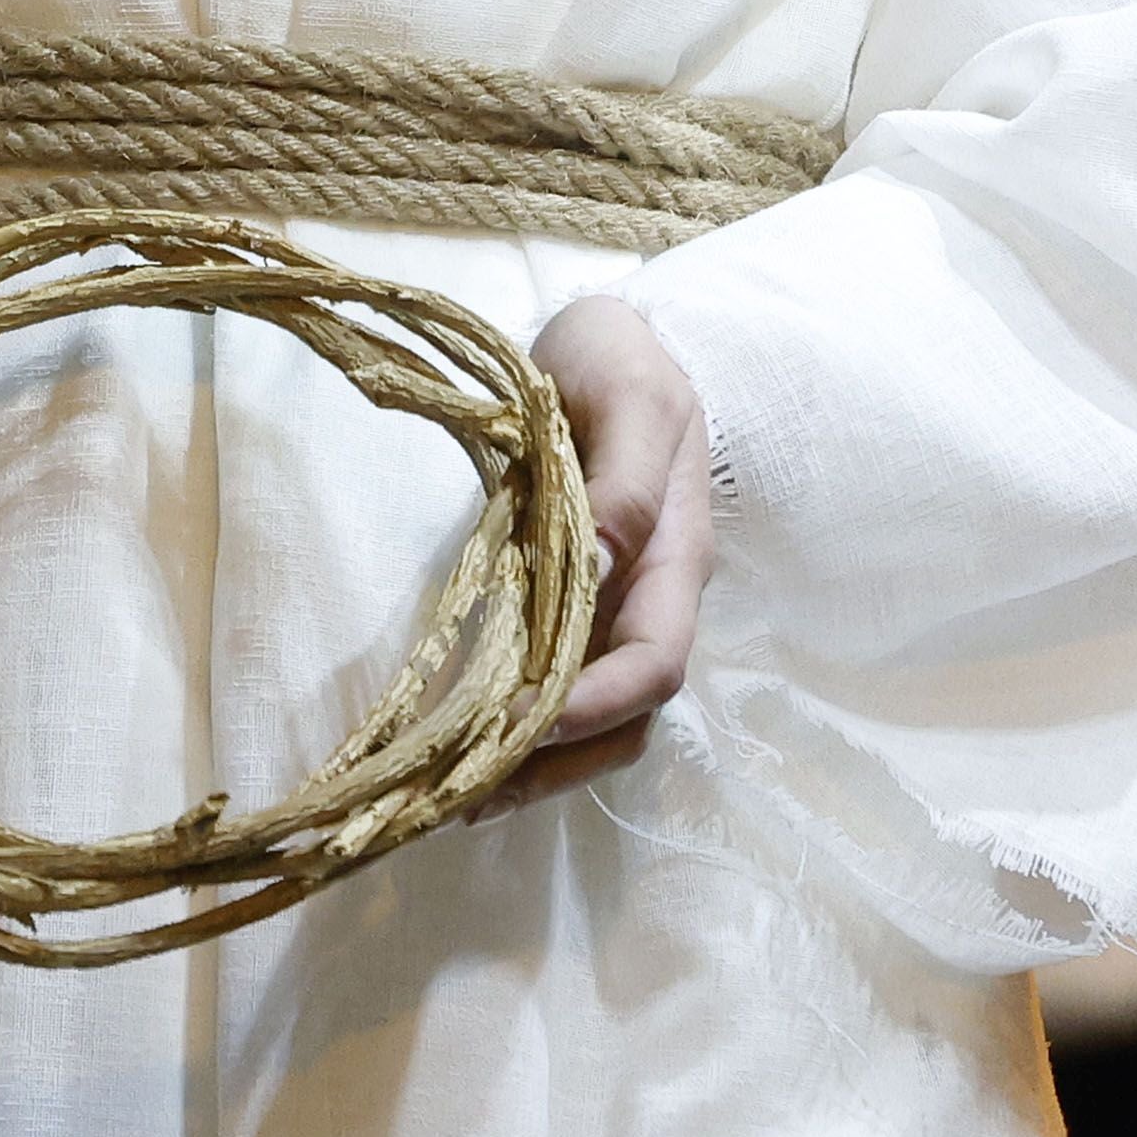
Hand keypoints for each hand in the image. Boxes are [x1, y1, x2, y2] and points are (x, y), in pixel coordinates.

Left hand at [495, 295, 710, 809]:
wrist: (608, 343)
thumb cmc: (621, 361)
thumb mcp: (631, 396)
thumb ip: (626, 478)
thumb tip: (604, 562)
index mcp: (676, 556)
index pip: (656, 664)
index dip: (598, 707)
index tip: (524, 725)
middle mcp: (651, 599)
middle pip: (628, 718)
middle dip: (558, 763)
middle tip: (469, 791)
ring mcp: (613, 609)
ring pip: (596, 721)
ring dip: (537, 765)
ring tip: (459, 792)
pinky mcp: (574, 607)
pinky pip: (559, 687)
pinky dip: (522, 730)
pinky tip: (468, 745)